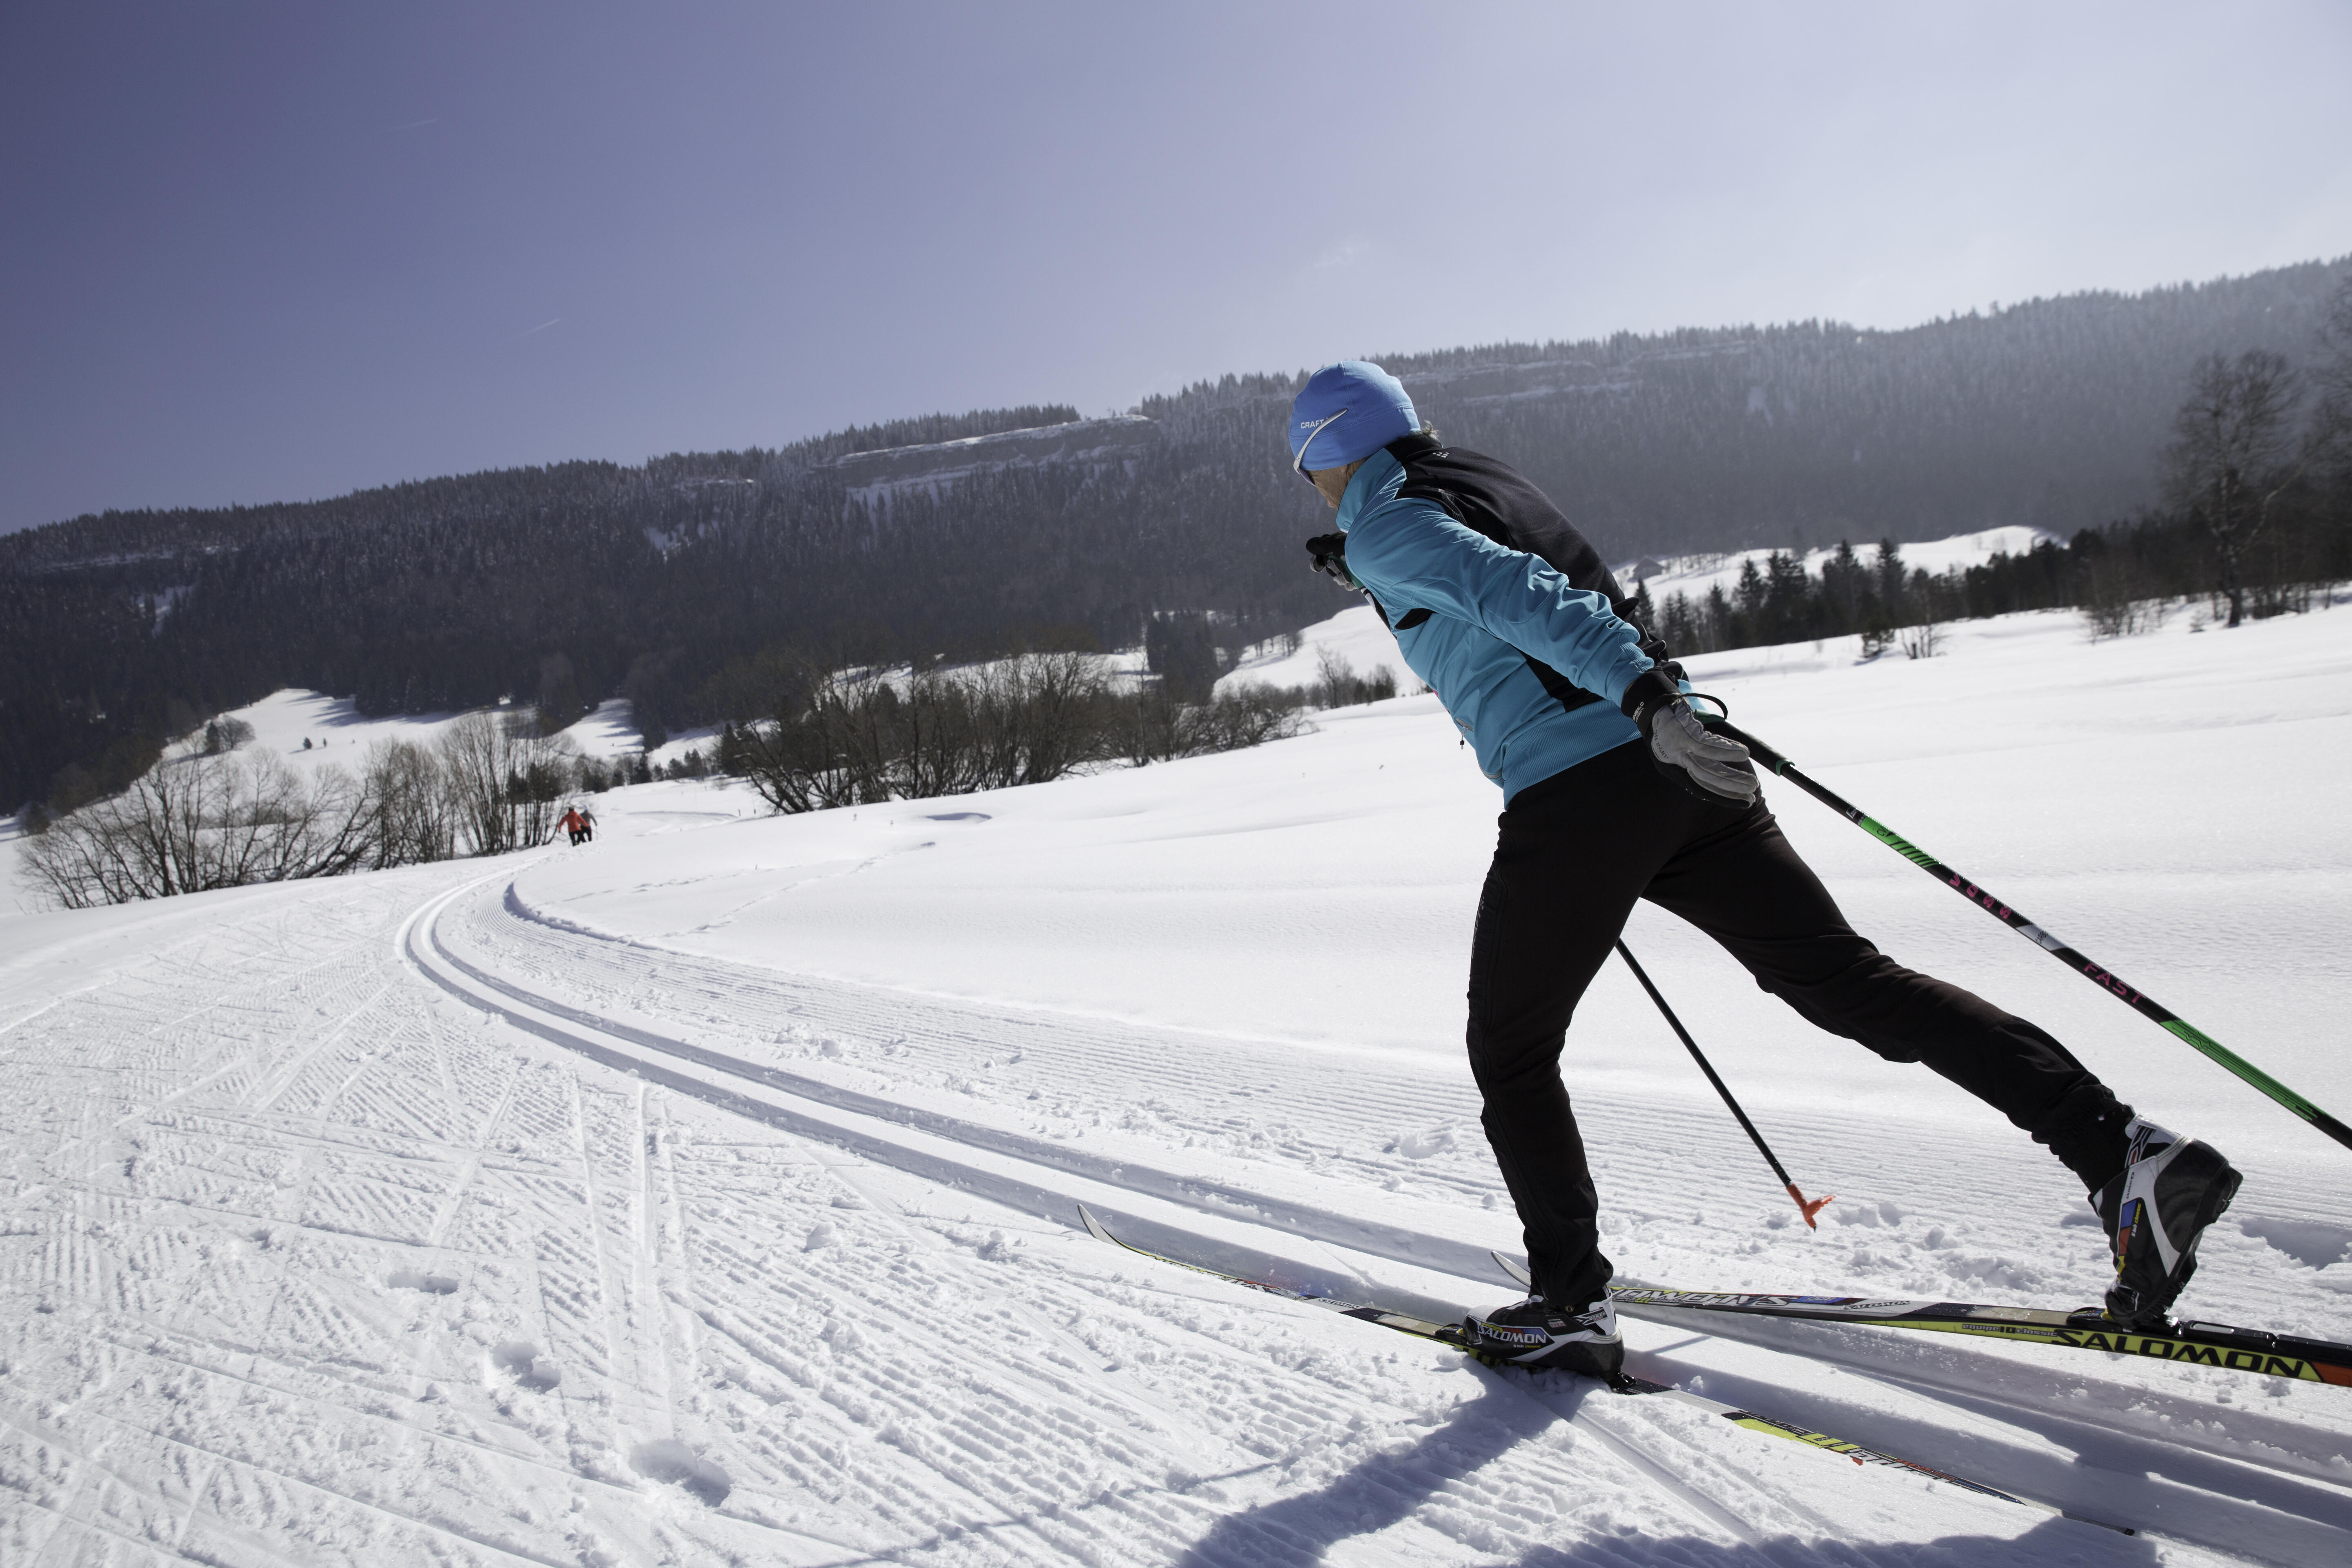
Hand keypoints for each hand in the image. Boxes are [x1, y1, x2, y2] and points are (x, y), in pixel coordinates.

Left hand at [1620, 670, 1757, 807]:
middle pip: (1707, 779)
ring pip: (1707, 767)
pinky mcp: (1684, 734)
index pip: (1704, 788)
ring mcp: (1681, 748)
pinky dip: (1726, 750)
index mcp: (1679, 769)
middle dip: (1731, 787)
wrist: (1654, 709)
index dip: (1725, 796)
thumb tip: (1732, 772)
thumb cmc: (1674, 731)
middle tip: (1753, 790)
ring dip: (1731, 774)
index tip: (1746, 801)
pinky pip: (1707, 745)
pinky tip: (1742, 753)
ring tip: (1751, 779)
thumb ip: (1704, 761)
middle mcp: (1679, 761)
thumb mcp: (1684, 750)